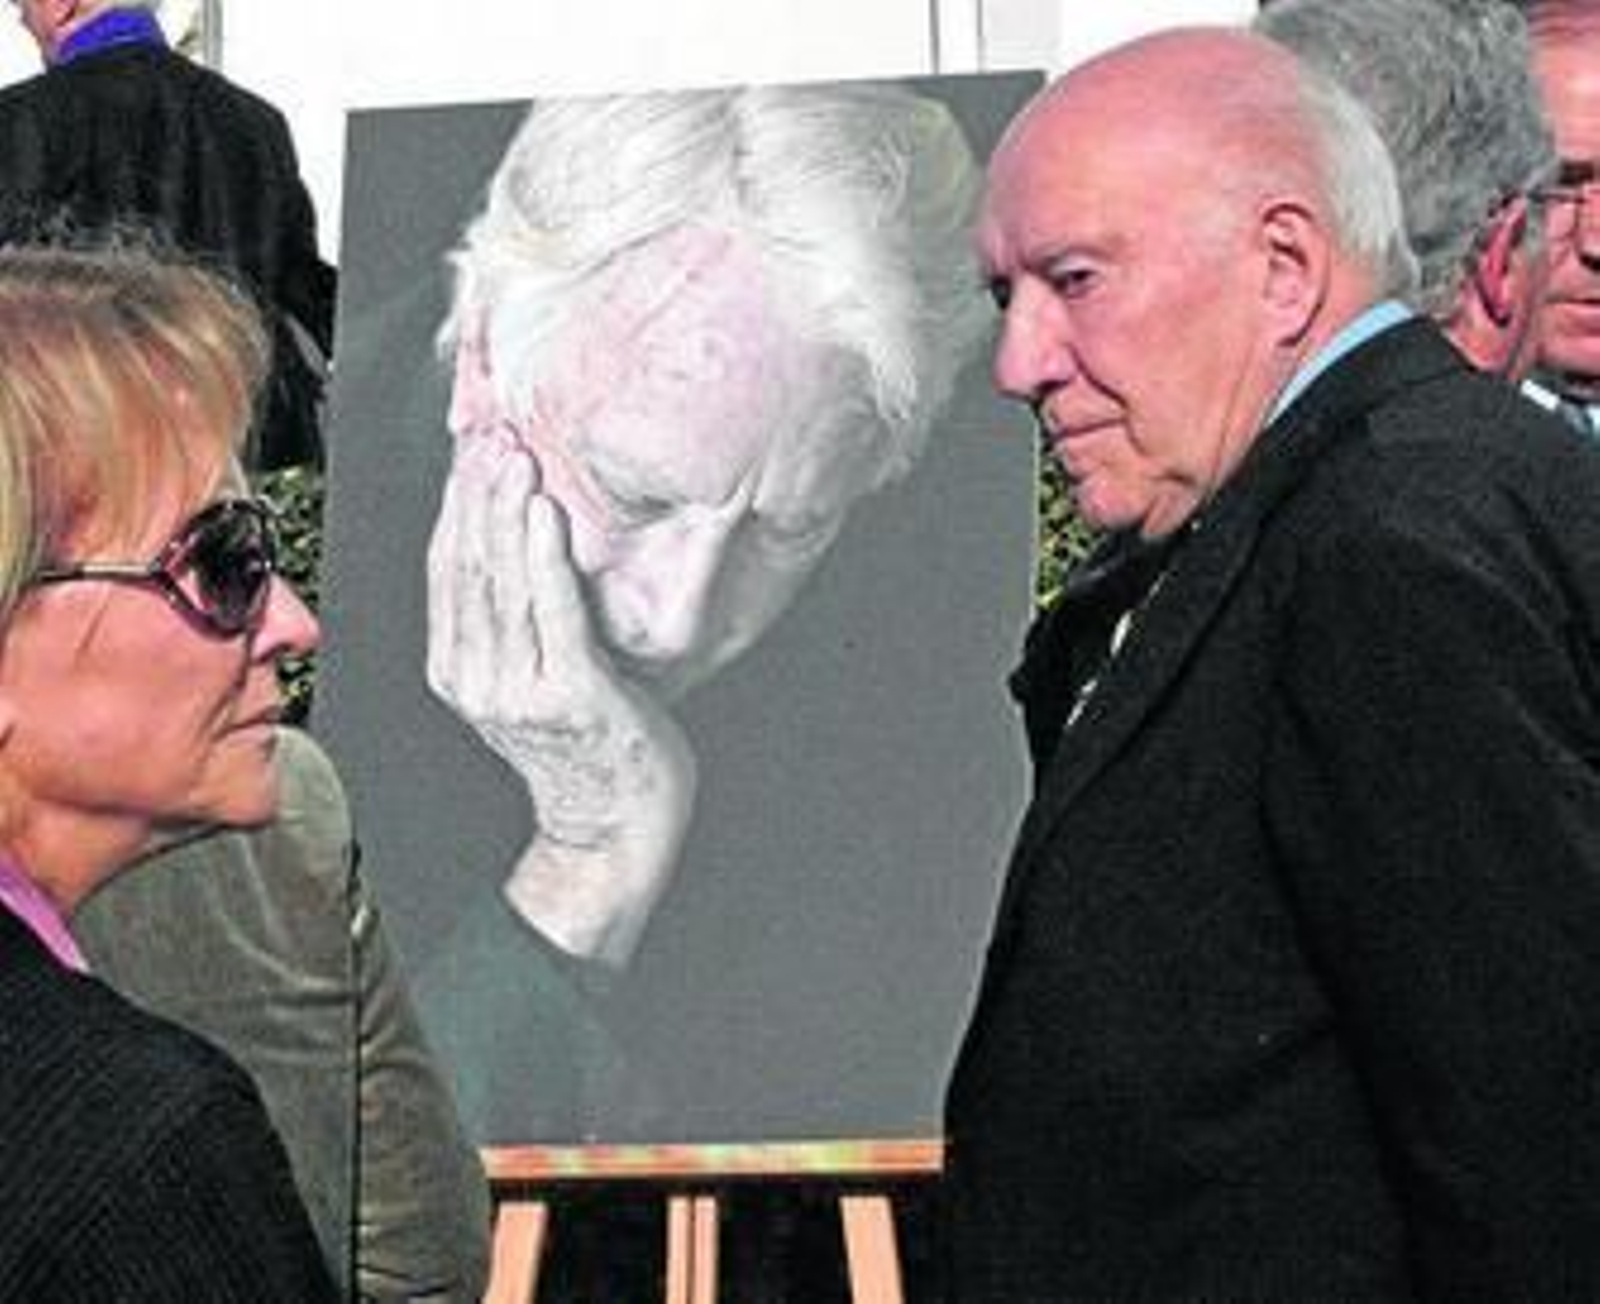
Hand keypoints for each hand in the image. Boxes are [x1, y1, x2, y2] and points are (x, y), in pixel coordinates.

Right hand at [426, 438, 696, 966]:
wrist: (613, 830)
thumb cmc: (589, 747)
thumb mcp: (533, 682)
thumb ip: (516, 626)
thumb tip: (520, 547)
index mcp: (458, 671)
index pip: (448, 570)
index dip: (455, 505)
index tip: (471, 448)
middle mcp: (474, 680)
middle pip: (467, 565)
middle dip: (476, 493)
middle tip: (490, 431)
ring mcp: (516, 691)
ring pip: (502, 581)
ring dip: (506, 510)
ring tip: (515, 453)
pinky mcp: (566, 697)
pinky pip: (552, 612)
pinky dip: (546, 556)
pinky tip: (547, 511)